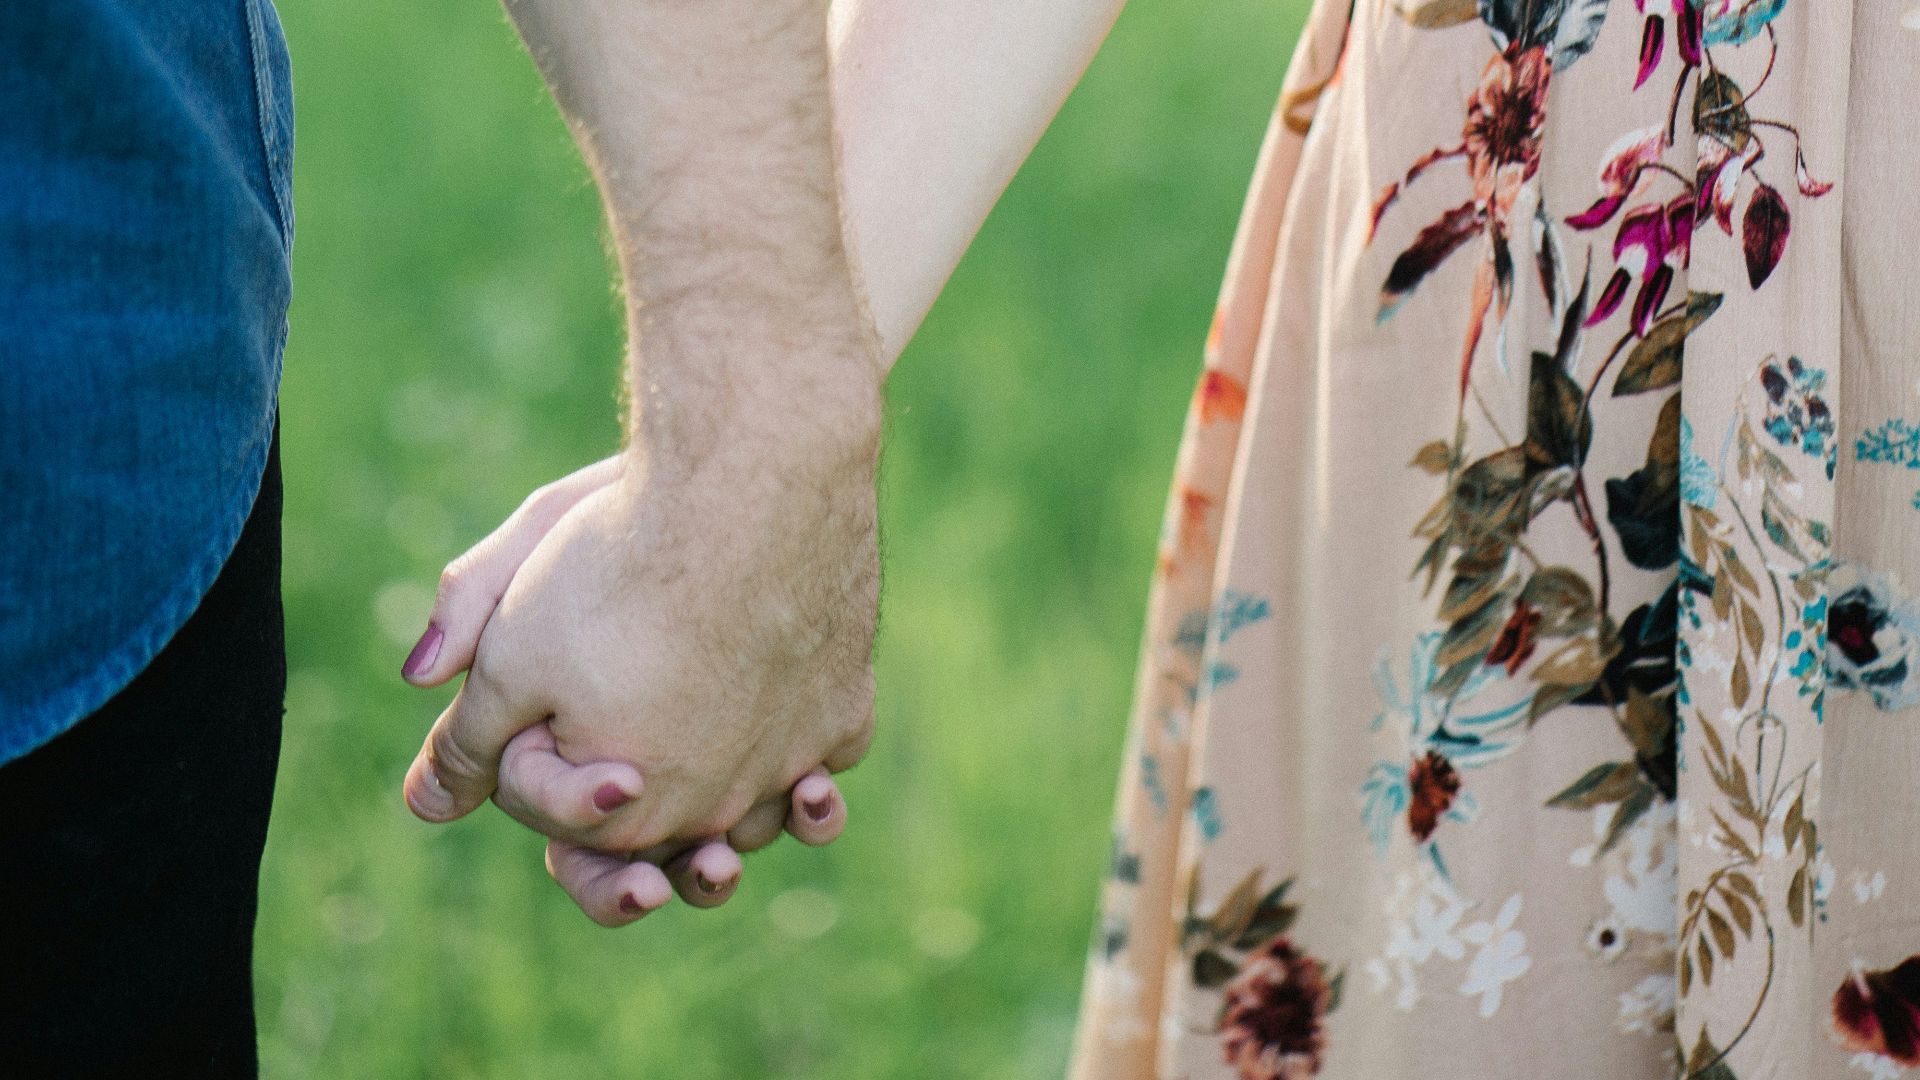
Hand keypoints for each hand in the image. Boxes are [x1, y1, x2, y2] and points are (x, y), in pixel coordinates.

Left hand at [401, 455, 865, 923]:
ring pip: (759, 806)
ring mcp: (795, 761)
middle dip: (620, 794)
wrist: (751, 479)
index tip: (526, 685)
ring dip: (726, 791)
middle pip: (667, 829)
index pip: (563, 819)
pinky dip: (805, 739)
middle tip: (615, 742)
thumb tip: (425, 802)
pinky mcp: (847, 706)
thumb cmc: (618, 563)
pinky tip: (775, 698)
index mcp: (623, 813)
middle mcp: (718, 809)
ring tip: (690, 729)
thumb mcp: (510, 646)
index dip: (524, 756)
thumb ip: (470, 734)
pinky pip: (826, 748)